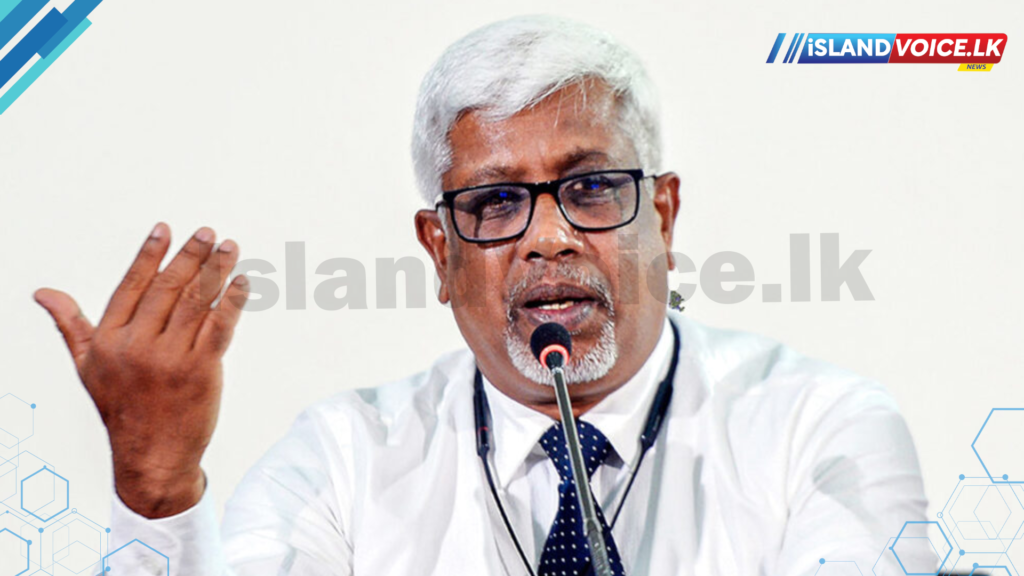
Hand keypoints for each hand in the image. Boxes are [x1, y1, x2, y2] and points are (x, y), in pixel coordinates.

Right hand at [34, 223, 248, 517]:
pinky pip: (219, 328)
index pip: (131, 286)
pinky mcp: (201, 371)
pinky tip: (243, 283)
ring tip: (229, 246)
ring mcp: (171, 358)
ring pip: (196, 304)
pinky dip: (232, 303)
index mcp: (110, 340)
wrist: (151, 456)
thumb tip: (43, 293)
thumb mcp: (87, 366)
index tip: (164, 229)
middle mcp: (138, 346)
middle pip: (167, 289)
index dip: (149, 256)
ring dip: (216, 271)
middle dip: (189, 256)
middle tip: (207, 232)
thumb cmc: (121, 407)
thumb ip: (71, 324)